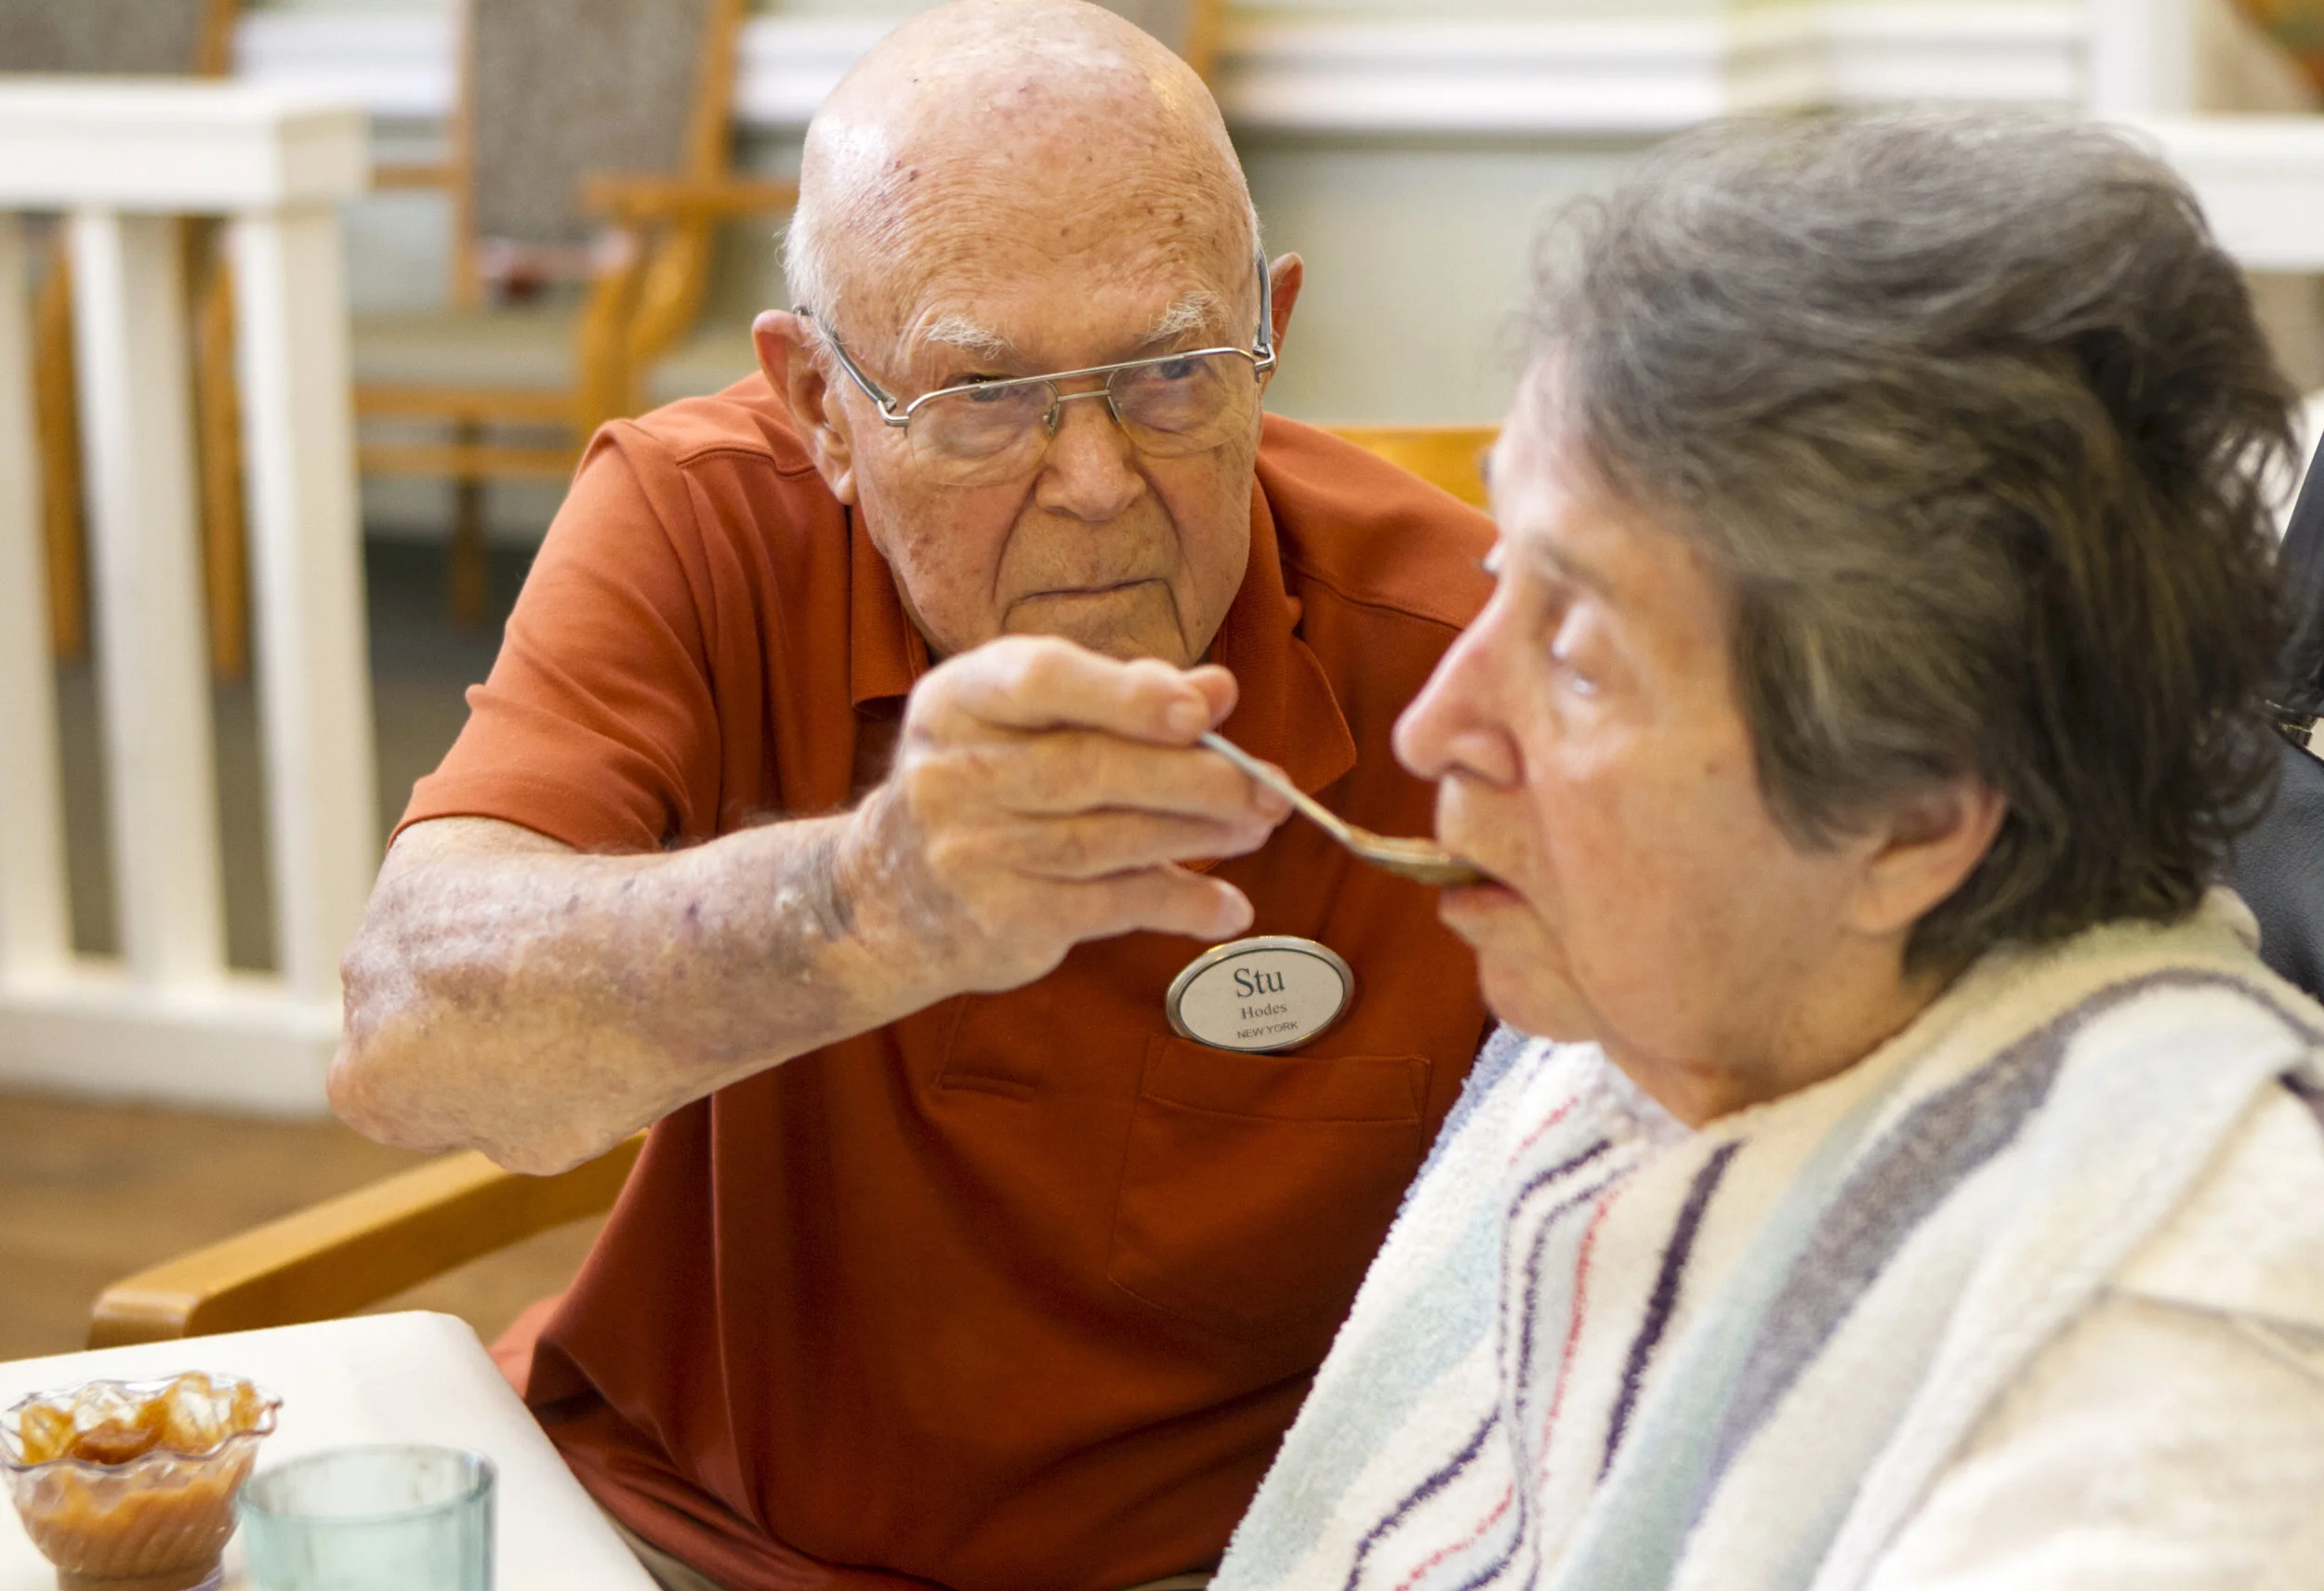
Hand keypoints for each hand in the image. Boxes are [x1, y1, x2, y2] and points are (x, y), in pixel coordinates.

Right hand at [837, 635, 1292, 996]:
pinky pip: (1113, 906)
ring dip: (1199, 835)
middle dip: (1194, 777)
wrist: (889, 898)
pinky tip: (1228, 906)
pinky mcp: (1003, 917)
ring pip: (1109, 839)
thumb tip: (1219, 690)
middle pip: (1091, 768)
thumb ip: (1123, 700)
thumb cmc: (987, 784)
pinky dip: (1182, 905)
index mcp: (960, 699)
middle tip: (1268, 787)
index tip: (1199, 712)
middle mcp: (955, 772)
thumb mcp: (1034, 723)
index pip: (1041, 679)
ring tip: (1258, 827)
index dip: (1125, 695)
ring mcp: (973, 851)